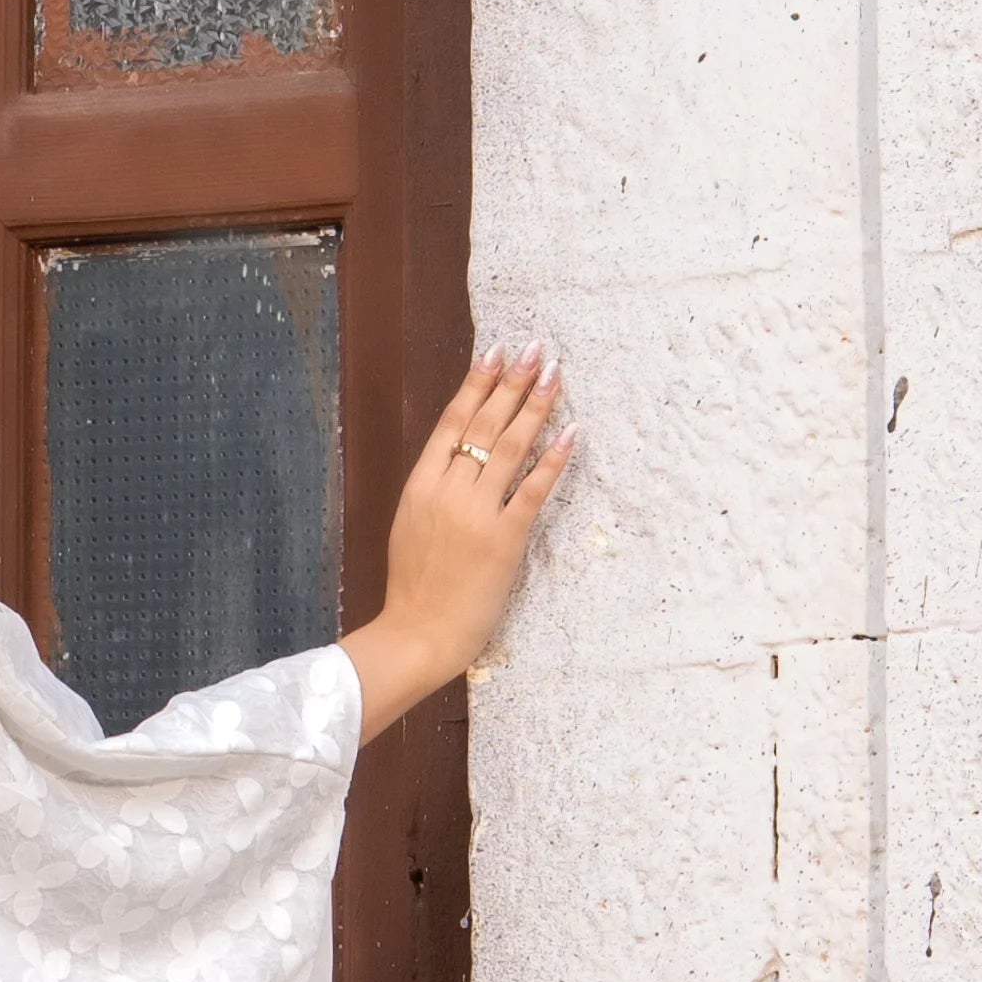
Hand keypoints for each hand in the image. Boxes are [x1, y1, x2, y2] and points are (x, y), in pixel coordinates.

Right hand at [342, 347, 572, 742]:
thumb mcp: (410, 528)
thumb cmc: (414, 588)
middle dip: (512, 382)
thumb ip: (433, 492)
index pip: (452, 423)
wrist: (418, 633)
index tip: (495, 353)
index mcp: (420, 487)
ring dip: (534, 407)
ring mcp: (476, 514)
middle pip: (483, 425)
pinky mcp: (504, 540)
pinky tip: (571, 432)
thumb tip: (457, 459)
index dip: (475, 385)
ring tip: (554, 375)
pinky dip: (553, 459)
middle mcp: (447, 492)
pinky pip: (533, 490)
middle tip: (535, 348)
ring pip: (509, 447)